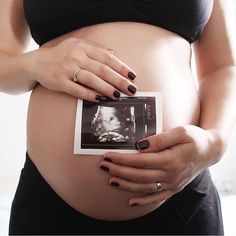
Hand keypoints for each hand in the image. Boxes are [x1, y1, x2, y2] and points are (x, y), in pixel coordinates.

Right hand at [27, 38, 136, 100]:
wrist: (37, 62)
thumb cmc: (61, 55)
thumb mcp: (77, 45)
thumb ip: (96, 48)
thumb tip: (114, 55)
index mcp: (82, 47)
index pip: (107, 58)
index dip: (121, 67)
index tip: (132, 76)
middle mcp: (76, 56)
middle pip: (102, 69)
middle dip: (119, 81)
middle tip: (131, 89)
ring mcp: (67, 69)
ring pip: (91, 79)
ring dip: (106, 88)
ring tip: (118, 96)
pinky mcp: (60, 82)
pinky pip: (77, 89)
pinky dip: (89, 94)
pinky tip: (100, 98)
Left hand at [100, 125, 224, 206]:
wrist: (210, 150)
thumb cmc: (195, 138)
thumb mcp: (181, 132)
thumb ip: (161, 138)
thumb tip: (141, 144)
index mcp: (171, 160)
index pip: (140, 161)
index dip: (122, 159)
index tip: (109, 155)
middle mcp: (170, 175)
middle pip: (139, 175)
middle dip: (119, 171)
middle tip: (104, 166)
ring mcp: (172, 184)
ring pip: (144, 188)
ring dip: (126, 184)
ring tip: (111, 179)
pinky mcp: (174, 188)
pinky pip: (157, 198)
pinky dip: (143, 201)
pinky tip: (131, 202)